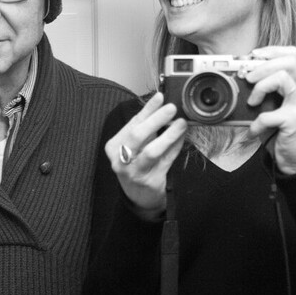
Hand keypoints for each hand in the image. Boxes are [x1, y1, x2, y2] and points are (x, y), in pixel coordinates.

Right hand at [105, 93, 186, 220]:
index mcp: (113, 147)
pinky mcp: (150, 182)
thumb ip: (145, 126)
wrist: (139, 197)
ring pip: (151, 151)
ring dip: (168, 135)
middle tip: (171, 108)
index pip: (132, 123)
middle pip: (137, 136)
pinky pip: (165, 162)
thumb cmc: (137, 164)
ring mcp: (134, 173)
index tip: (160, 97)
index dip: (147, 109)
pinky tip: (182, 138)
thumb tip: (161, 102)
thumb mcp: (135, 145)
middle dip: (155, 120)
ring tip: (181, 123)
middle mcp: (120, 160)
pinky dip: (175, 148)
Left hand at [244, 46, 295, 175]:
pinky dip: (257, 122)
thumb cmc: (282, 130)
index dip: (271, 51)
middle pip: (289, 61)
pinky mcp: (295, 122)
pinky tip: (253, 130)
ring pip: (282, 78)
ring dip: (260, 87)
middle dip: (263, 66)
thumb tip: (241, 75)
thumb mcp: (276, 105)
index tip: (253, 57)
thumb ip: (267, 89)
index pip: (292, 54)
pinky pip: (271, 114)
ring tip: (251, 102)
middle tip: (248, 78)